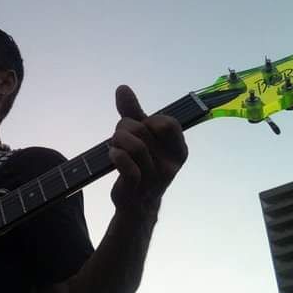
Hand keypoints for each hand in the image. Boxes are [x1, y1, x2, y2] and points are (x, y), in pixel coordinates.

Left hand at [108, 85, 187, 221]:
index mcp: (179, 150)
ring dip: (117, 140)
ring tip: (115, 146)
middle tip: (120, 138)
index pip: (167, 122)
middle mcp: (171, 164)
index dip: (148, 121)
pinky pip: (126, 164)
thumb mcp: (142, 136)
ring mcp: (155, 178)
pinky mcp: (137, 188)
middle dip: (124, 128)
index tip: (142, 130)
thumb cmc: (142, 164)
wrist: (137, 204)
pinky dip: (116, 155)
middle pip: (141, 129)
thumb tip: (122, 87)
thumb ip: (134, 111)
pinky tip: (113, 155)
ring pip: (133, 144)